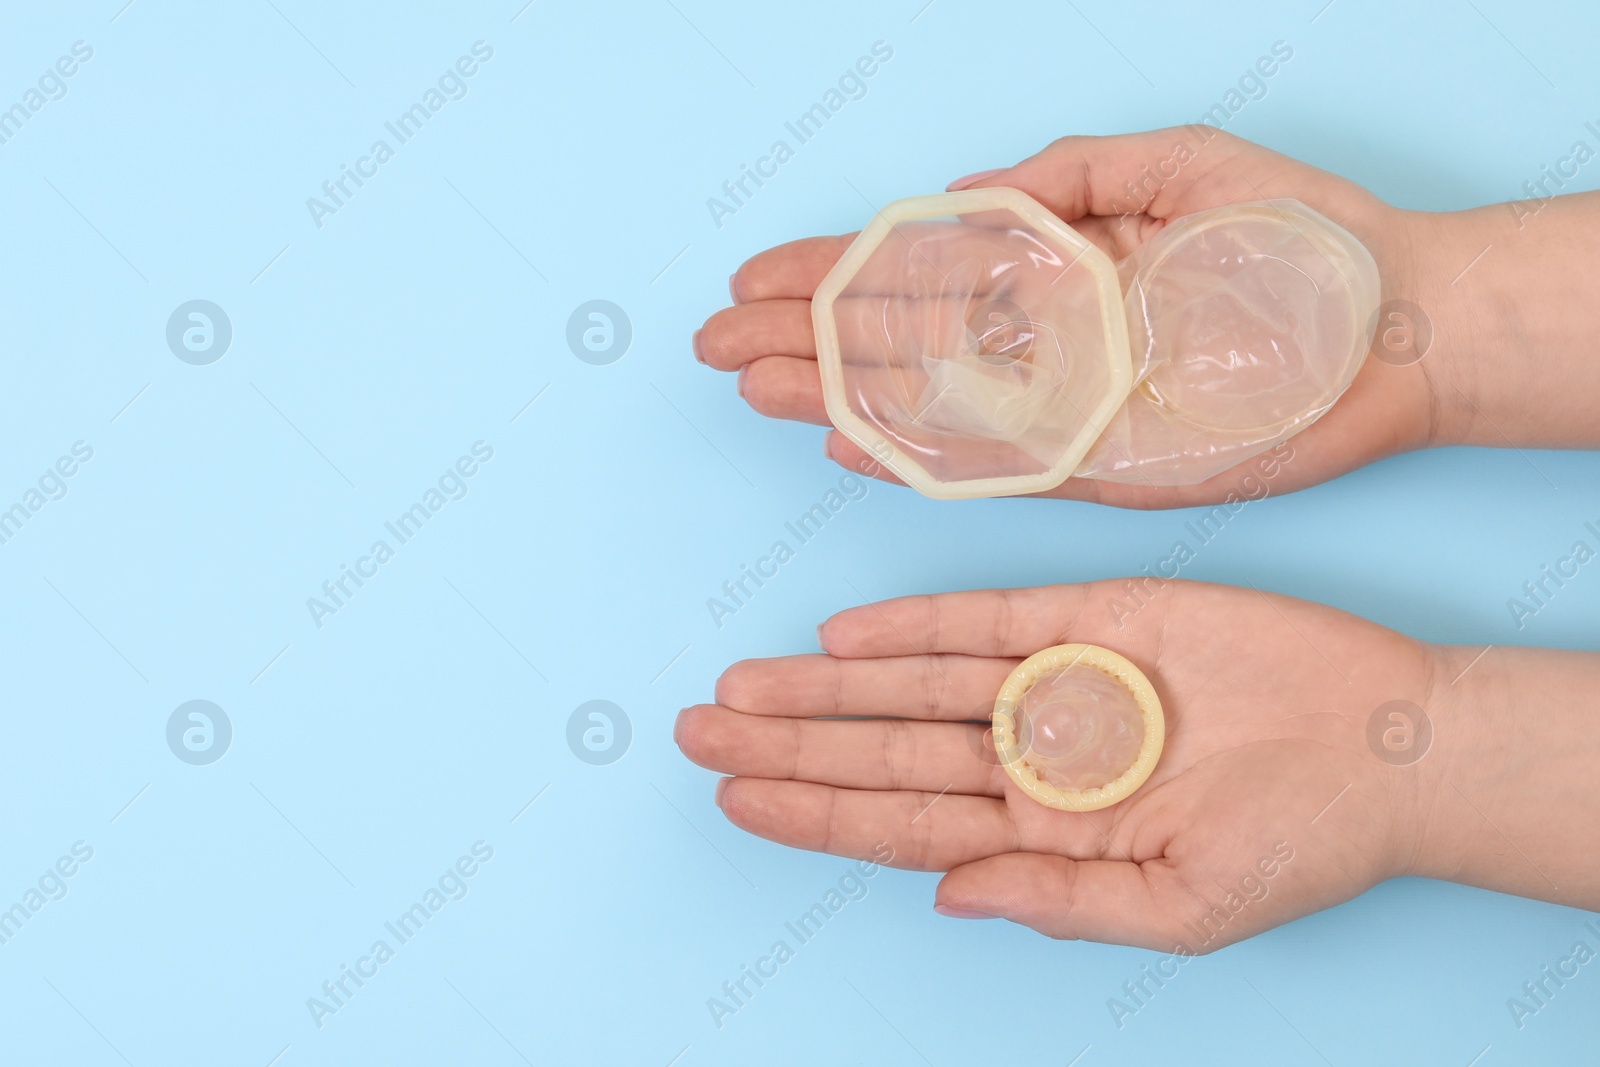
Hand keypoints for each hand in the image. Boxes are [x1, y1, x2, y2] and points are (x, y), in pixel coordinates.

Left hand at [675, 579, 1441, 949]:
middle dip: (789, 746)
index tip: (735, 798)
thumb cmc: (1302, 845)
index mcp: (1044, 831)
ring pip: (914, 682)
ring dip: (828, 687)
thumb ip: (1063, 902)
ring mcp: (1056, 681)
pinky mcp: (1093, 615)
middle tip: (692, 733)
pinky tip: (844, 636)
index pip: (901, 823)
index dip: (816, 811)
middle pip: (885, 750)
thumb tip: (949, 897)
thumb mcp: (1187, 908)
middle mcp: (1032, 753)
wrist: (1392, 749)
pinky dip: (915, 624)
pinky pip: (985, 617)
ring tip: (740, 689)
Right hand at [696, 127, 1442, 507]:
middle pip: (892, 340)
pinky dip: (912, 458)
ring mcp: (1054, 407)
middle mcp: (1035, 340)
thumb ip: (1062, 176)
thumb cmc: (1294, 236)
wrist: (1391, 324)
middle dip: (797, 338)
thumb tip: (955, 198)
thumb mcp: (1175, 162)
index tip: (752, 275)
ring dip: (827, 394)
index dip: (827, 270)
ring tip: (751, 386)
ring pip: (918, 404)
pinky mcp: (1089, 465)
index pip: (911, 268)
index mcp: (1047, 264)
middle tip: (713, 345)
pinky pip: (981, 466)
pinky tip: (844, 438)